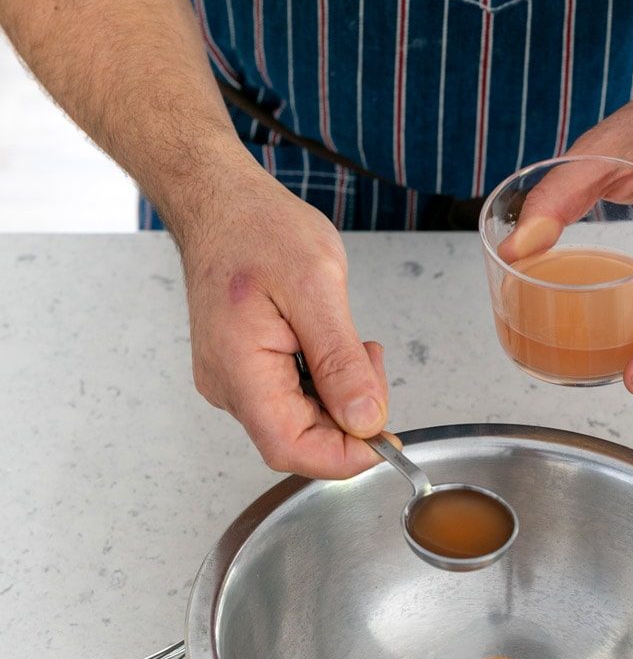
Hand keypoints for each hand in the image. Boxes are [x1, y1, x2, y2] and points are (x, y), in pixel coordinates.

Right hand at [178, 161, 389, 477]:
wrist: (220, 201)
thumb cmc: (258, 228)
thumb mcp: (316, 286)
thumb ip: (341, 362)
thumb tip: (365, 421)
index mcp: (239, 369)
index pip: (291, 448)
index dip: (344, 457)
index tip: (386, 438)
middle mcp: (228, 386)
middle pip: (299, 440)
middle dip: (349, 418)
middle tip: (371, 362)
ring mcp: (233, 382)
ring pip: (299, 423)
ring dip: (339, 398)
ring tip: (353, 346)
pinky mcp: (243, 373)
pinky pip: (291, 401)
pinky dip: (324, 385)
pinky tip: (330, 347)